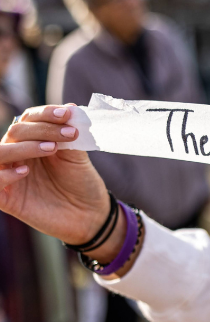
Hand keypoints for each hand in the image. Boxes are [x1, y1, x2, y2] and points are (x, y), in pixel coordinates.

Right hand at [0, 105, 109, 247]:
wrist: (89, 214)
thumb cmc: (81, 182)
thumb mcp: (77, 155)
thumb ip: (70, 134)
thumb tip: (70, 107)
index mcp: (33, 140)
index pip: (29, 119)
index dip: (45, 113)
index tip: (67, 113)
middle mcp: (18, 154)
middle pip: (16, 132)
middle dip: (43, 129)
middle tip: (69, 134)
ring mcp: (10, 174)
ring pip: (0, 153)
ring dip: (24, 146)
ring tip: (51, 148)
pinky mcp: (6, 198)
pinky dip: (5, 174)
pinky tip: (25, 171)